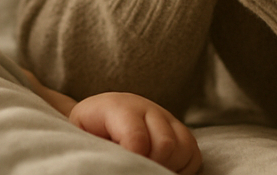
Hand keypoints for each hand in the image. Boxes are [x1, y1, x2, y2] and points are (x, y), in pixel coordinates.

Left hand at [69, 92, 202, 173]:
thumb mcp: (83, 136)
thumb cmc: (86, 132)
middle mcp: (146, 108)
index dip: (134, 160)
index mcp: (117, 107)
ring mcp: (165, 117)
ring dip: (169, 166)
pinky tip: (162, 168)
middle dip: (153, 165)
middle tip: (136, 169)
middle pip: (165, 145)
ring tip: (148, 169)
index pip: (137, 139)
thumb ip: (102, 147)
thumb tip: (124, 162)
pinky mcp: (179, 130)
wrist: (95, 118)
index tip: (124, 167)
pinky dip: (183, 168)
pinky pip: (194, 153)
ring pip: (184, 148)